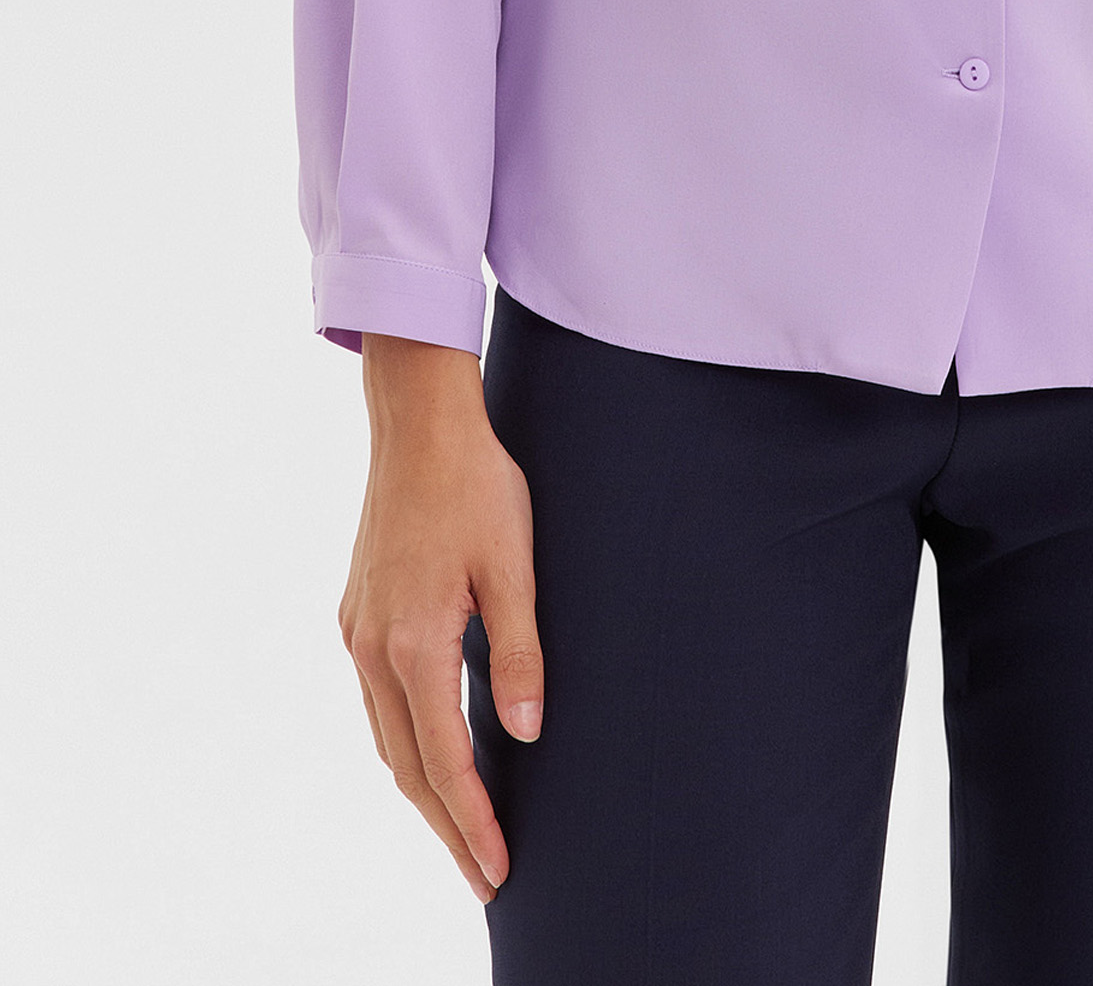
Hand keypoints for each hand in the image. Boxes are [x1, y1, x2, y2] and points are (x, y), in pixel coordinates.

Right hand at [339, 335, 542, 902]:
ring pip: (386, 739)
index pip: (444, 762)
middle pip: (406, 767)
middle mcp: (373, 648)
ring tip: (463, 833)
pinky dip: (405, 744)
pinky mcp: (356, 615)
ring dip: (423, 790)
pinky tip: (432, 755)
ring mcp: (357, 633)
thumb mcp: (513, 564)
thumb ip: (518, 652)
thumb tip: (526, 732)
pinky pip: (378, 703)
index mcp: (413, 642)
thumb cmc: (476, 485)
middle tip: (485, 878)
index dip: (472, 822)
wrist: (417, 425)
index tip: (497, 871)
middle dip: (446, 827)